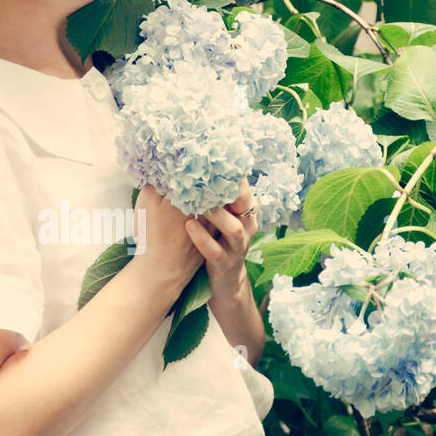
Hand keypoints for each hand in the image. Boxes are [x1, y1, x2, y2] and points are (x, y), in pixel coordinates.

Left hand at [184, 179, 258, 301]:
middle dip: (228, 189)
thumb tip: (194, 167)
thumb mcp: (221, 217)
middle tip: (207, 174)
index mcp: (246, 211)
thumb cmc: (218, 240)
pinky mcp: (225, 264)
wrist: (225, 280)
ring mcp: (238, 247)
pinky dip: (202, 238)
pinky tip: (188, 226)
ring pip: (233, 228)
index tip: (211, 155)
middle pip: (245, 203)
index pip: (242, 185)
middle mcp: (247, 227)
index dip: (230, 170)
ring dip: (216, 214)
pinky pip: (215, 251)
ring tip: (197, 203)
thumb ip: (215, 197)